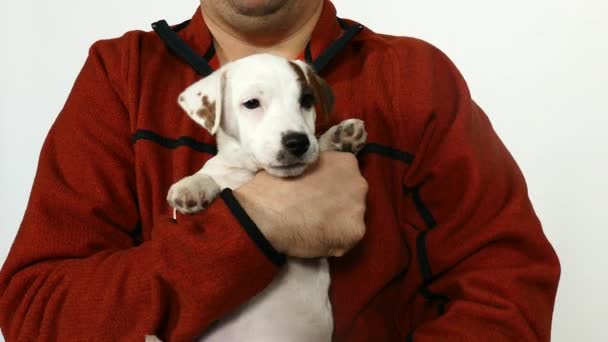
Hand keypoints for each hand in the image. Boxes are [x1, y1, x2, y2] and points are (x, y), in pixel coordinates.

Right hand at [234, 151, 367, 257]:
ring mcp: (359, 210)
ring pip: (350, 217)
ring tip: (314, 226)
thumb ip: (313, 169)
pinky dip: (334, 240)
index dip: (329, 183)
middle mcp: (359, 184)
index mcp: (346, 162)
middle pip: (351, 194)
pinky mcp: (355, 234)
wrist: (265, 216)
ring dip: (337, 222)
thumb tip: (311, 176)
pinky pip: (346, 238)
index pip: (344, 173)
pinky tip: (316, 238)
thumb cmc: (273, 187)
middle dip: (337, 202)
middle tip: (316, 210)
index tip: (317, 192)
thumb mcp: (295, 164)